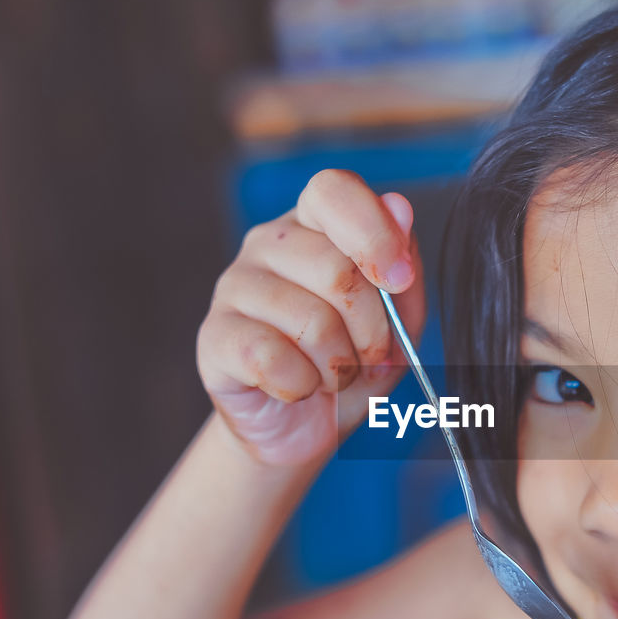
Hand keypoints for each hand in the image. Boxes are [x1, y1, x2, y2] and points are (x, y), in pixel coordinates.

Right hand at [196, 170, 424, 465]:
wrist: (304, 427)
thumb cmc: (353, 363)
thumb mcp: (399, 322)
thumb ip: (404, 268)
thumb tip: (399, 206)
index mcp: (316, 225)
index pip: (333, 191)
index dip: (373, 233)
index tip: (399, 281)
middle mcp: (268, 243)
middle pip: (335, 270)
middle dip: (370, 330)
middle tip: (368, 356)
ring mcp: (234, 286)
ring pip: (310, 321)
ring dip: (339, 366)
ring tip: (331, 375)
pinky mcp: (213, 336)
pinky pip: (270, 358)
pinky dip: (301, 385)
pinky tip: (296, 386)